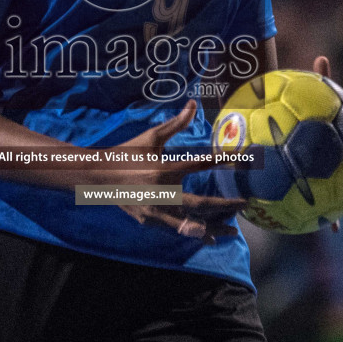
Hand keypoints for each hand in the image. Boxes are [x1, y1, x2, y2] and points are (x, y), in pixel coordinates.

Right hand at [109, 100, 242, 243]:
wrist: (98, 177)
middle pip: (201, 203)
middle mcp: (163, 192)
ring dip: (213, 228)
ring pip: (191, 223)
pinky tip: (207, 237)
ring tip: (232, 231)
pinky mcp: (150, 221)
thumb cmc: (127, 154)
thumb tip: (193, 104)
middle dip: (224, 205)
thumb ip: (175, 124)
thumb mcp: (151, 138)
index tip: (240, 161)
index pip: (200, 164)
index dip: (221, 161)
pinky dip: (193, 234)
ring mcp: (156, 210)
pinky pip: (176, 229)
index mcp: (164, 169)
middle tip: (244, 205)